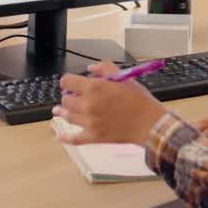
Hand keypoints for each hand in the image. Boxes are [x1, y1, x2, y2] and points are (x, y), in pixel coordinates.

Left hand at [53, 61, 168, 145]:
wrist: (149, 123)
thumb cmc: (139, 100)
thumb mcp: (124, 78)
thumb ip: (105, 69)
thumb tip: (91, 68)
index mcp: (94, 88)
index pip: (68, 82)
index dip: (67, 81)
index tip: (69, 83)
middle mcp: (87, 104)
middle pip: (66, 100)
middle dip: (68, 97)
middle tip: (71, 97)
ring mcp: (89, 122)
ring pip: (67, 116)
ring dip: (63, 112)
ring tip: (59, 111)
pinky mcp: (93, 136)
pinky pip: (74, 138)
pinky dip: (65, 137)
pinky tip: (60, 136)